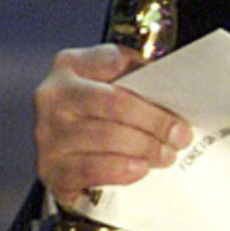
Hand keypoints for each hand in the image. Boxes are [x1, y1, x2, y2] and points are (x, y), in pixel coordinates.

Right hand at [34, 43, 191, 205]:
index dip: (150, 79)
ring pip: (107, 137)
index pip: (115, 61)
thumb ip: (137, 81)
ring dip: (145, 148)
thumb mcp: (112, 88)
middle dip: (155, 121)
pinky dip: (122, 169)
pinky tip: (141, 169)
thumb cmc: (99, 118)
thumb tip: (178, 90)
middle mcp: (54, 96)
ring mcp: (48, 133)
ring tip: (167, 155)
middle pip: (114, 103)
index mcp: (71, 66)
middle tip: (181, 136)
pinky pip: (92, 169)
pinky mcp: (51, 168)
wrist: (68, 159)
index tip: (179, 97)